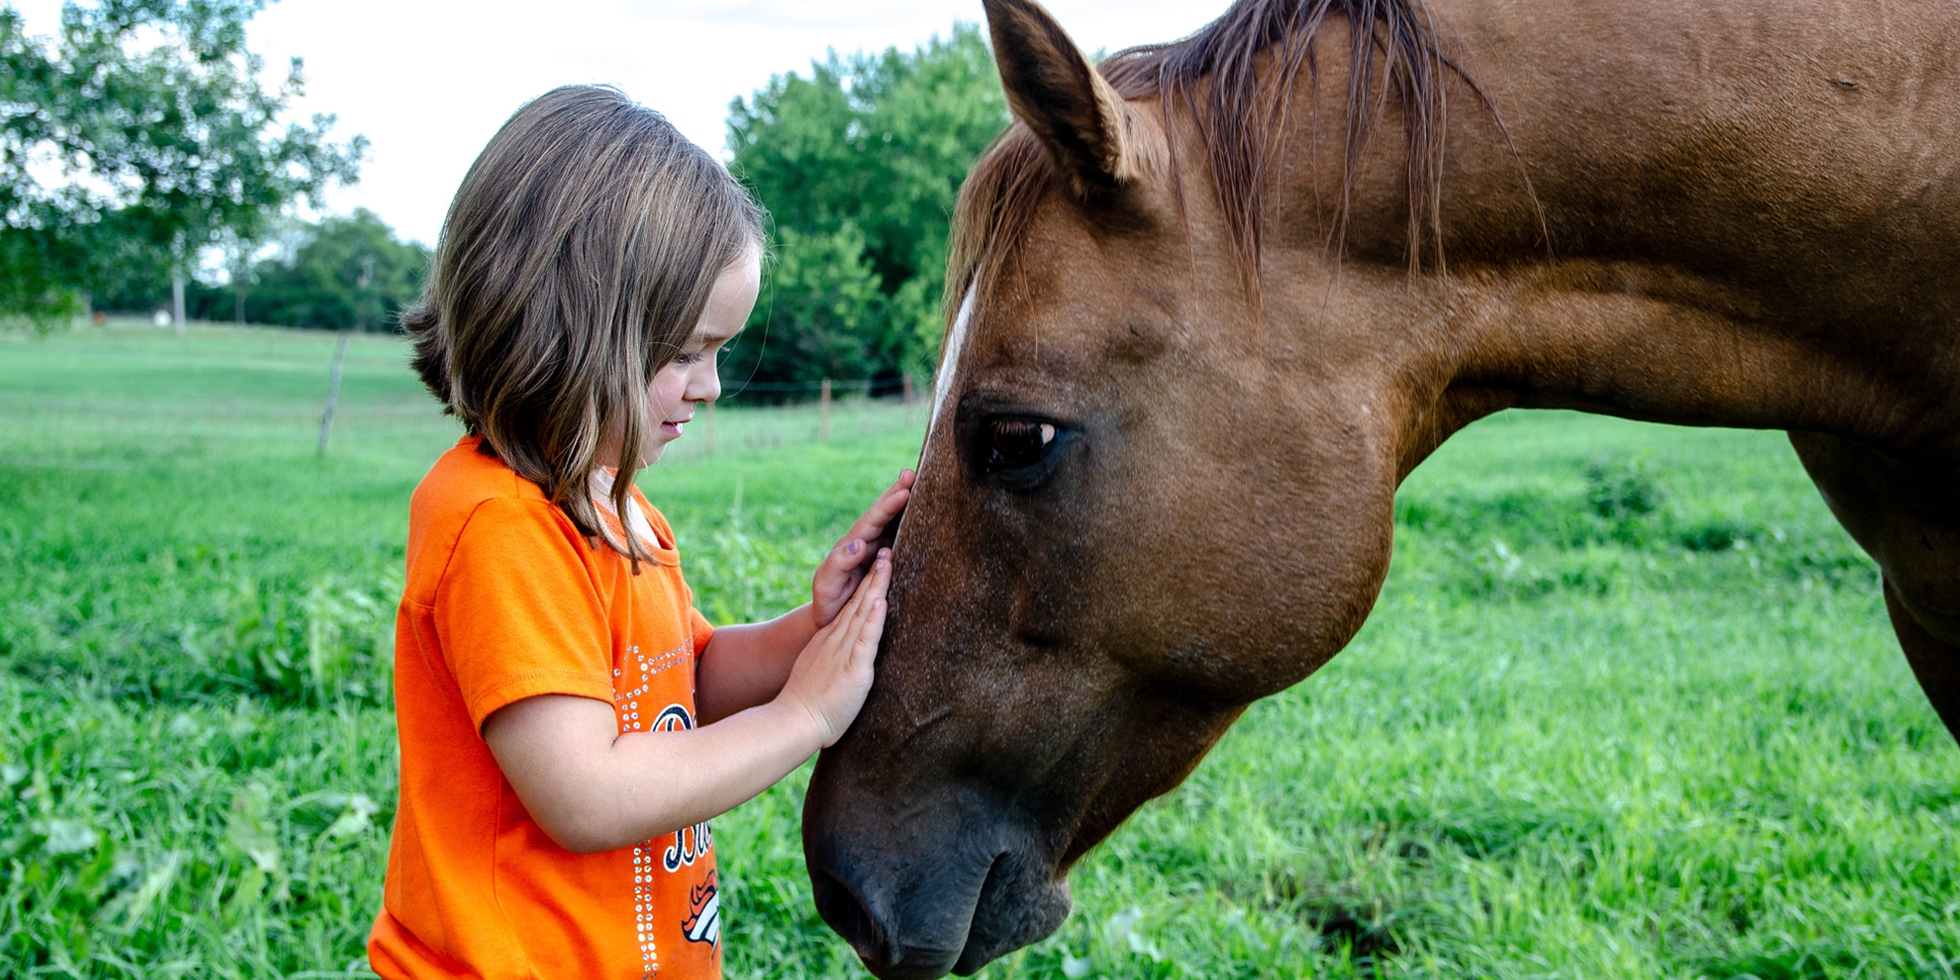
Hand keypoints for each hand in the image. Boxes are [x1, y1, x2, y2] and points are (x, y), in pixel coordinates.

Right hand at [779, 548, 889, 746]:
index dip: (863, 586)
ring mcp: (843, 652)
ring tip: (887, 560)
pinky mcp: (853, 668)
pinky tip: (882, 599)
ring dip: (877, 585)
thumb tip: (837, 665)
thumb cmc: (804, 709)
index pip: (850, 609)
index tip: (874, 565)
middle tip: (886, 550)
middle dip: (873, 575)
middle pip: (857, 602)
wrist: (791, 722)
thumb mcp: (816, 677)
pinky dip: (875, 618)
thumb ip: (828, 665)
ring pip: (863, 612)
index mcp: (828, 643)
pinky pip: (865, 639)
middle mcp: (835, 641)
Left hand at [812, 470, 913, 627]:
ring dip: (904, 501)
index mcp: (852, 543)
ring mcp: (876, 548)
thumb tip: (859, 544)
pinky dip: (909, 521)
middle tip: (911, 473)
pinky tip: (921, 511)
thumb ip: (839, 564)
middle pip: (882, 512)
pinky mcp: (885, 560)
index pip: (871, 520)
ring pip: (892, 520)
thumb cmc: (827, 601)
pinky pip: (898, 536)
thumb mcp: (827, 584)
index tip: (904, 492)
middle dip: (896, 492)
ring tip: (917, 482)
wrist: (829, 617)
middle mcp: (865, 540)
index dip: (888, 506)